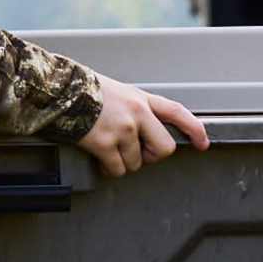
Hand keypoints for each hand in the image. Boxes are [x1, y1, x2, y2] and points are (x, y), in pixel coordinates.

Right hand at [81, 77, 209, 176]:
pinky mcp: (105, 143)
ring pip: (137, 163)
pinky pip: (118, 169)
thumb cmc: (85, 91)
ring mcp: (123, 129)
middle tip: (137, 153)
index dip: (194, 129)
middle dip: (152, 156)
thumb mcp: (118, 91)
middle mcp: (137, 114)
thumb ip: (135, 108)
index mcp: (141, 98)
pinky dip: (110, 170)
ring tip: (108, 150)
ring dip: (124, 163)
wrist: (59, 91)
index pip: (177, 112)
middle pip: (164, 148)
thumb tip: (143, 132)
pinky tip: (100, 160)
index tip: (203, 143)